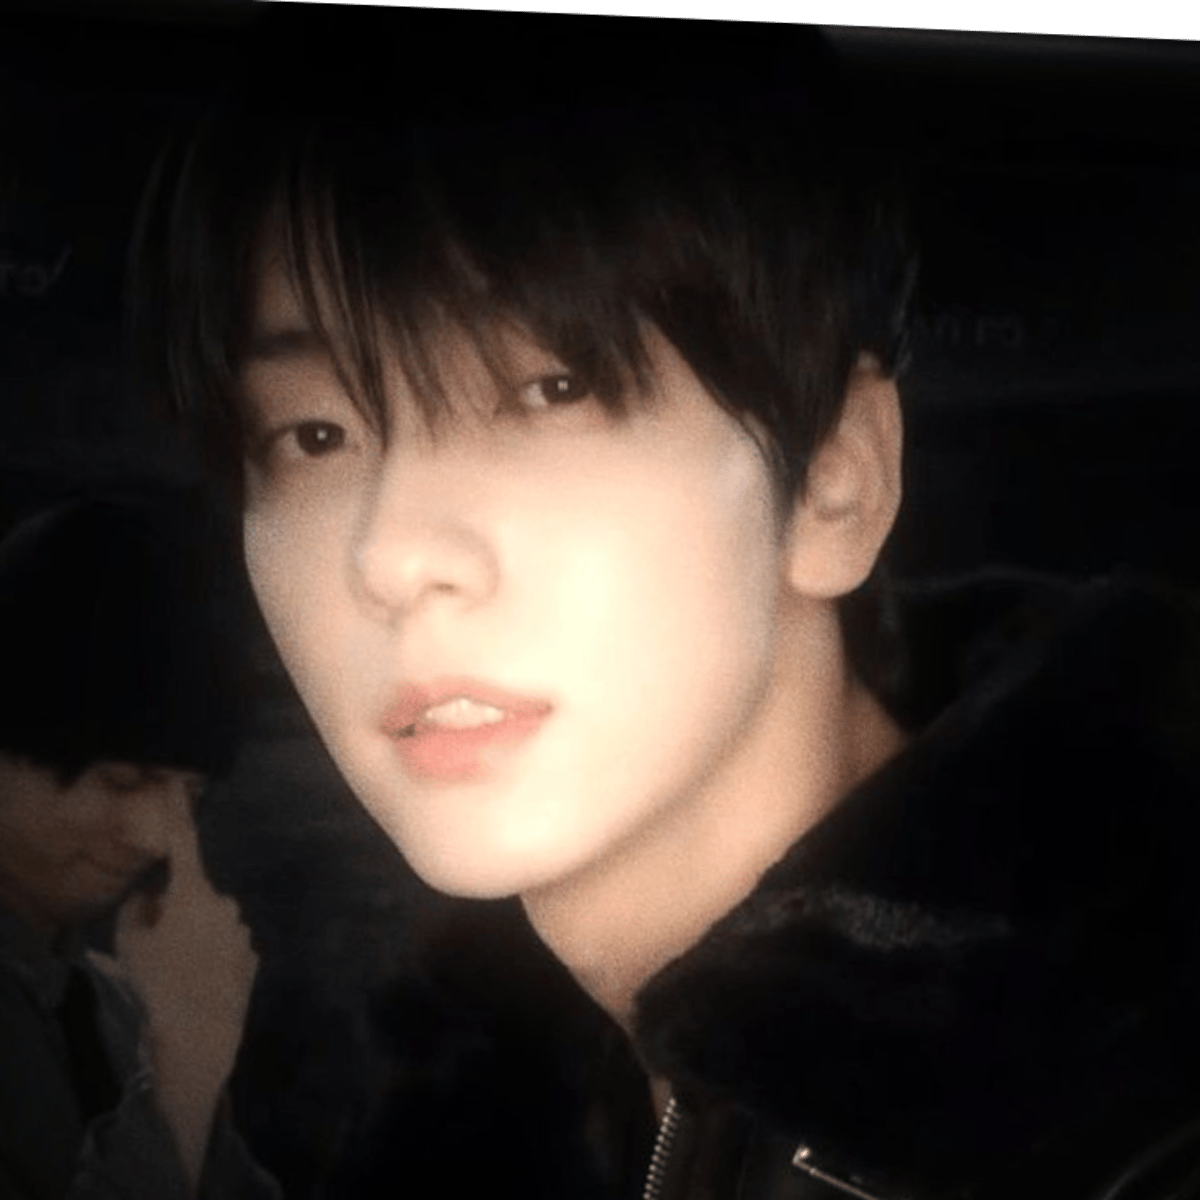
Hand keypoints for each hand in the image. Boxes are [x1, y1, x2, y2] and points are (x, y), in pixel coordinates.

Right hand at [115, 793, 257, 1089]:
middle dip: (178, 912)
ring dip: (196, 939)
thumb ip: (139, 908)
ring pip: (211, 925)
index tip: (178, 783)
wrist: (201, 1032)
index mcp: (194, 892)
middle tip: (160, 948)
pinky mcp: (253, 956)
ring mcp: (243, 930)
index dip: (178, 811)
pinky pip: (225, 949)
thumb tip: (155, 894)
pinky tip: (202, 986)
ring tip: (180, 975)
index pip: (184, 842)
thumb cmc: (159, 982)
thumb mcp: (131, 943)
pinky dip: (212, 961)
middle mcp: (225, 903)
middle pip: (194, 897)